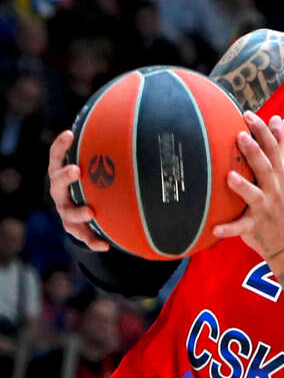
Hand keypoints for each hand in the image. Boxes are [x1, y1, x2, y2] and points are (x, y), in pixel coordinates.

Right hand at [47, 130, 108, 250]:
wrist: (82, 210)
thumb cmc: (91, 181)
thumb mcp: (93, 168)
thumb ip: (105, 154)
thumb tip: (133, 132)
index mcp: (62, 173)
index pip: (56, 156)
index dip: (60, 146)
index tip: (69, 134)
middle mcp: (60, 191)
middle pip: (57, 183)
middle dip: (65, 176)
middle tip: (76, 170)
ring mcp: (65, 210)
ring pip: (67, 212)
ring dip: (78, 212)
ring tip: (90, 212)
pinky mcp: (73, 227)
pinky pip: (83, 235)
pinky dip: (93, 240)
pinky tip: (104, 245)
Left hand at [213, 112, 283, 260]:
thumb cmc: (281, 201)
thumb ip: (279, 147)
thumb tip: (277, 119)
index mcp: (280, 174)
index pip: (273, 148)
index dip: (262, 131)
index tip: (249, 115)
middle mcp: (274, 188)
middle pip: (265, 167)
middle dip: (254, 152)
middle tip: (240, 135)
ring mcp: (265, 207)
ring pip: (254, 195)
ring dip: (243, 186)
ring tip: (230, 176)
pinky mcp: (255, 226)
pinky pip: (241, 228)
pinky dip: (230, 228)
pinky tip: (216, 227)